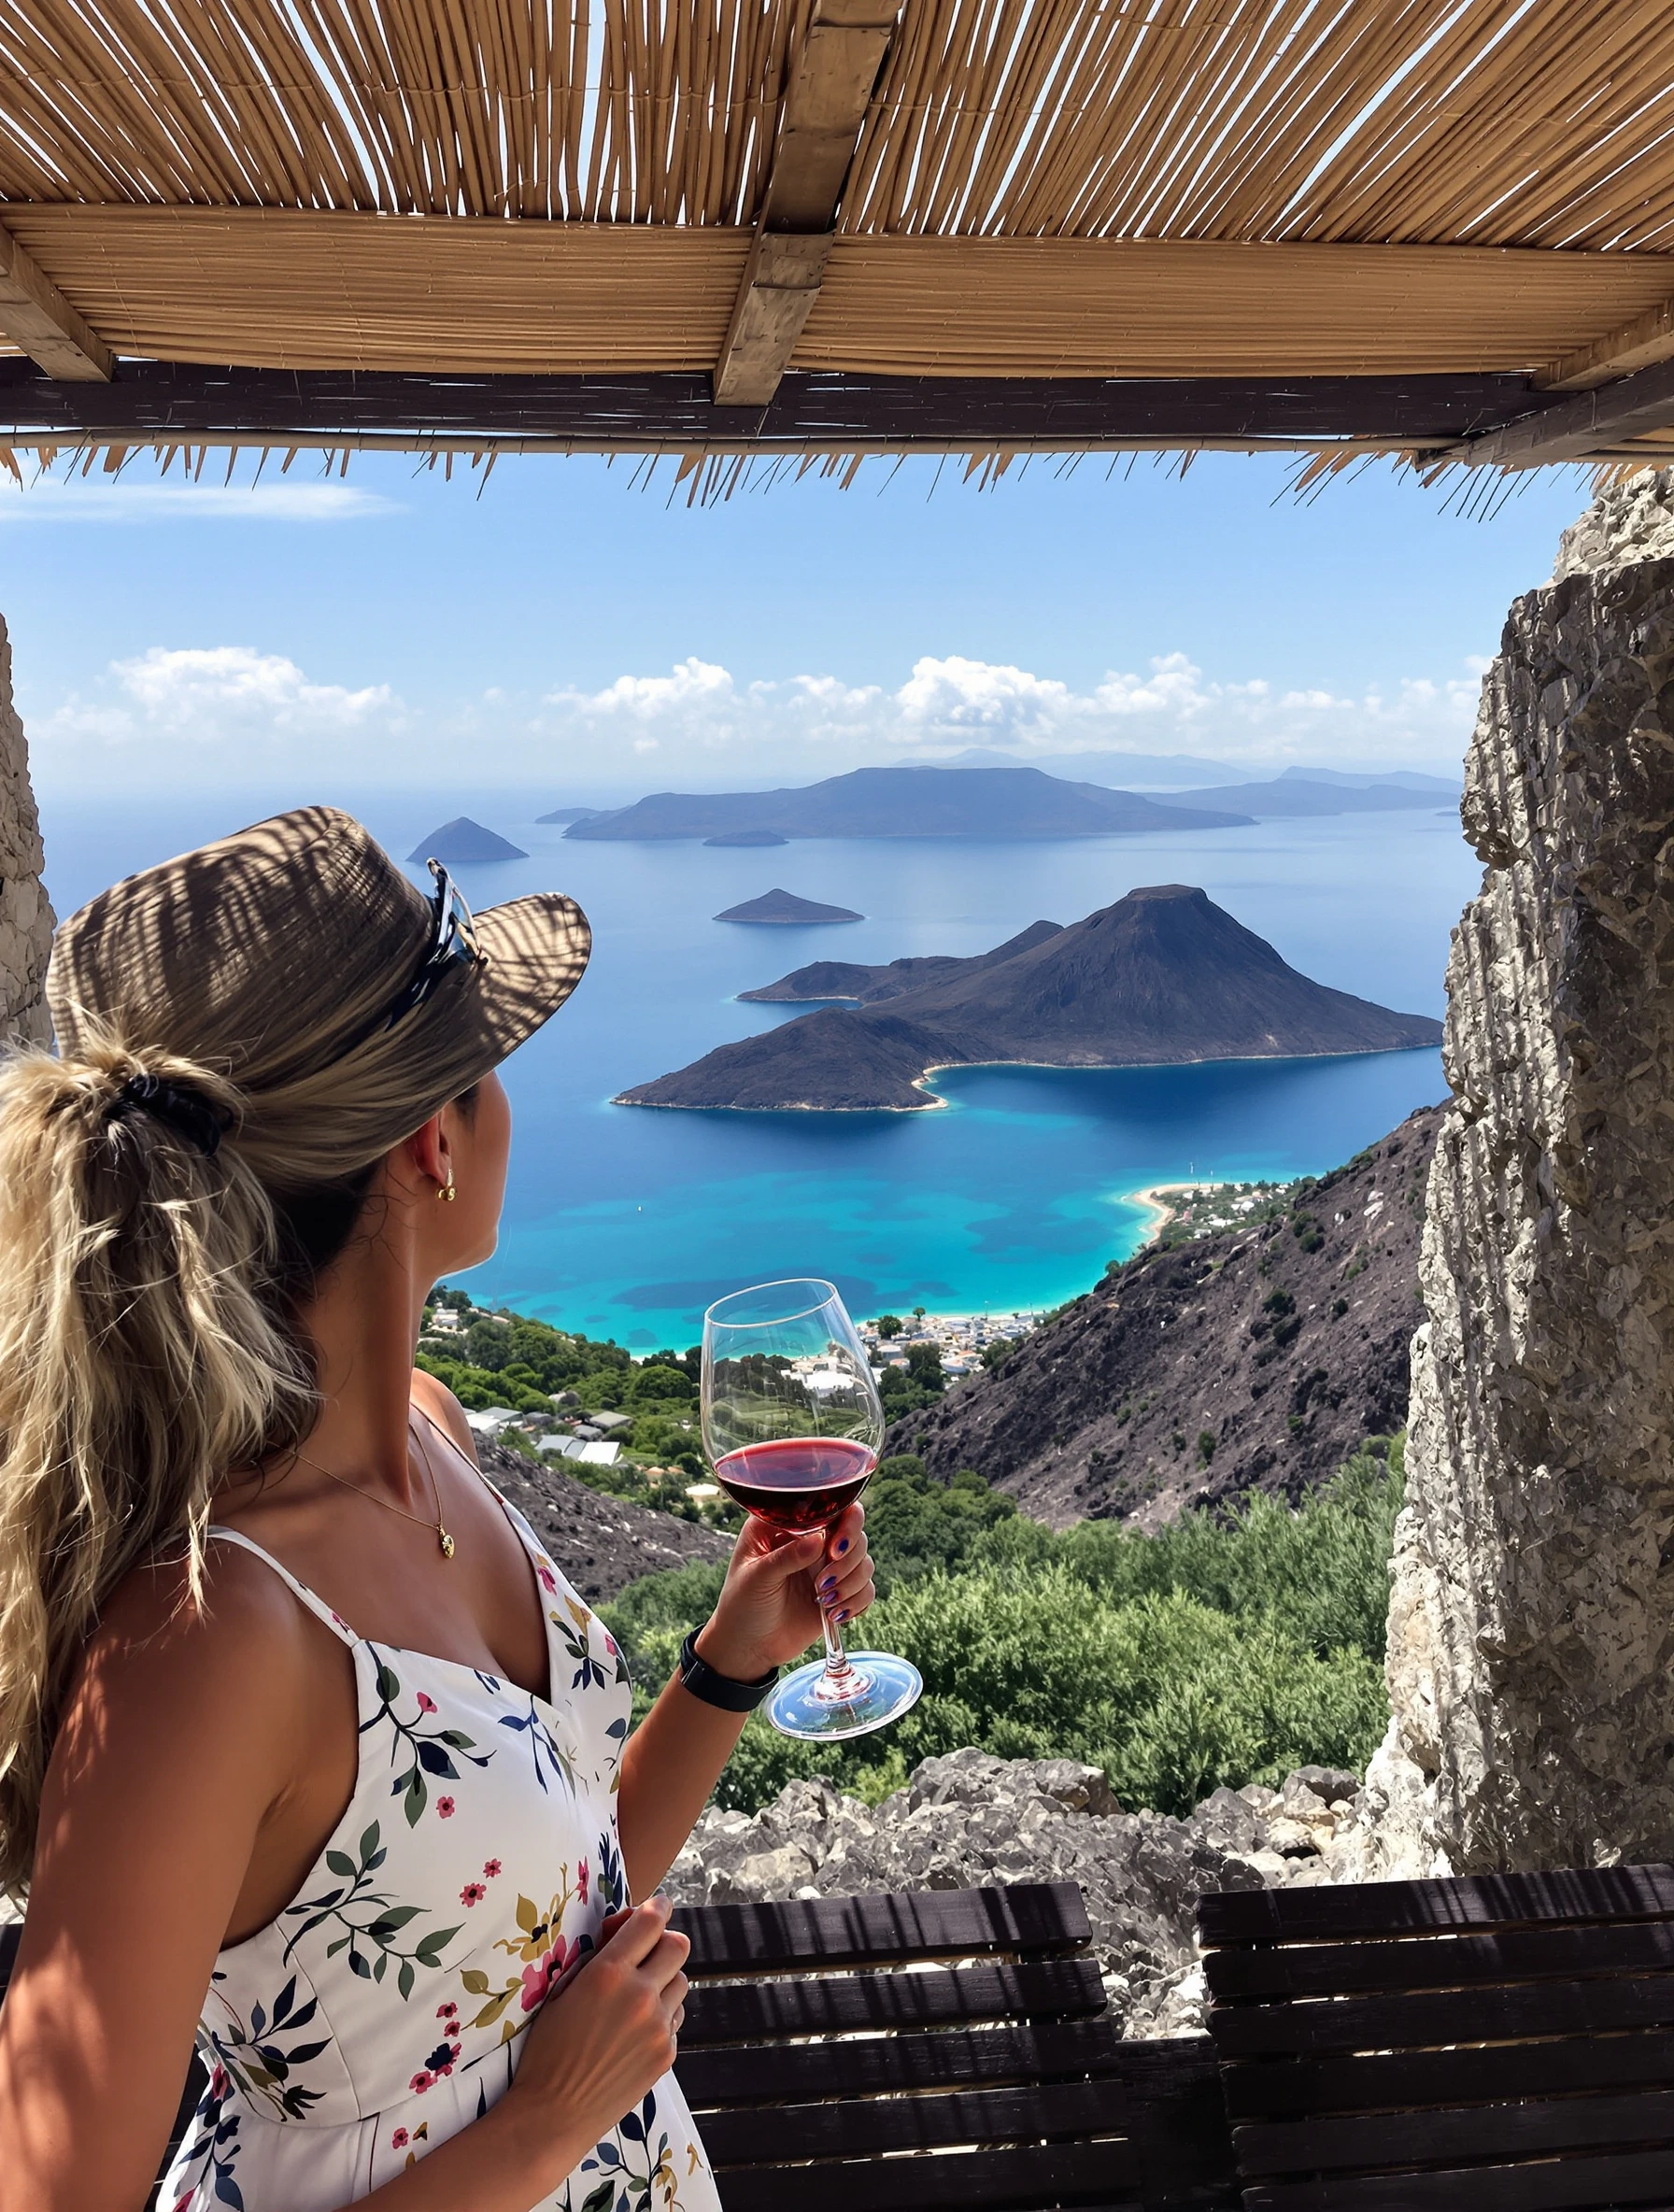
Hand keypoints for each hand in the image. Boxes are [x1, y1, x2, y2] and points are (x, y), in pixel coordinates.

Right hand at [501, 1896, 688, 2196]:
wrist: (554, 2114)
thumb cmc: (548, 2049)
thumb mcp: (562, 1991)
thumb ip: (598, 1956)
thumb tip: (624, 1930)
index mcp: (609, 1973)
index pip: (651, 1921)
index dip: (657, 1907)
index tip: (657, 1906)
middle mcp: (640, 1995)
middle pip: (678, 1945)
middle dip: (664, 1942)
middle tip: (647, 1951)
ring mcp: (658, 2027)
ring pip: (681, 1982)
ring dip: (664, 1980)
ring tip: (637, 1997)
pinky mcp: (666, 2054)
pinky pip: (675, 2018)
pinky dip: (662, 2015)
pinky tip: (636, 2031)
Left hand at [694, 1500, 875, 1680]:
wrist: (748, 1646)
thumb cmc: (742, 1605)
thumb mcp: (756, 1577)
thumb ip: (786, 1557)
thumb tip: (819, 1541)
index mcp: (787, 1526)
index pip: (828, 1506)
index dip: (842, 1522)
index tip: (833, 1548)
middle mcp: (812, 1541)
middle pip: (855, 1530)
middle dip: (849, 1556)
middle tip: (825, 1580)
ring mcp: (827, 1567)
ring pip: (864, 1560)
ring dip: (851, 1582)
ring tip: (825, 1602)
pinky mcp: (838, 1593)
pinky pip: (866, 1589)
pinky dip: (857, 1602)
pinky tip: (834, 1614)